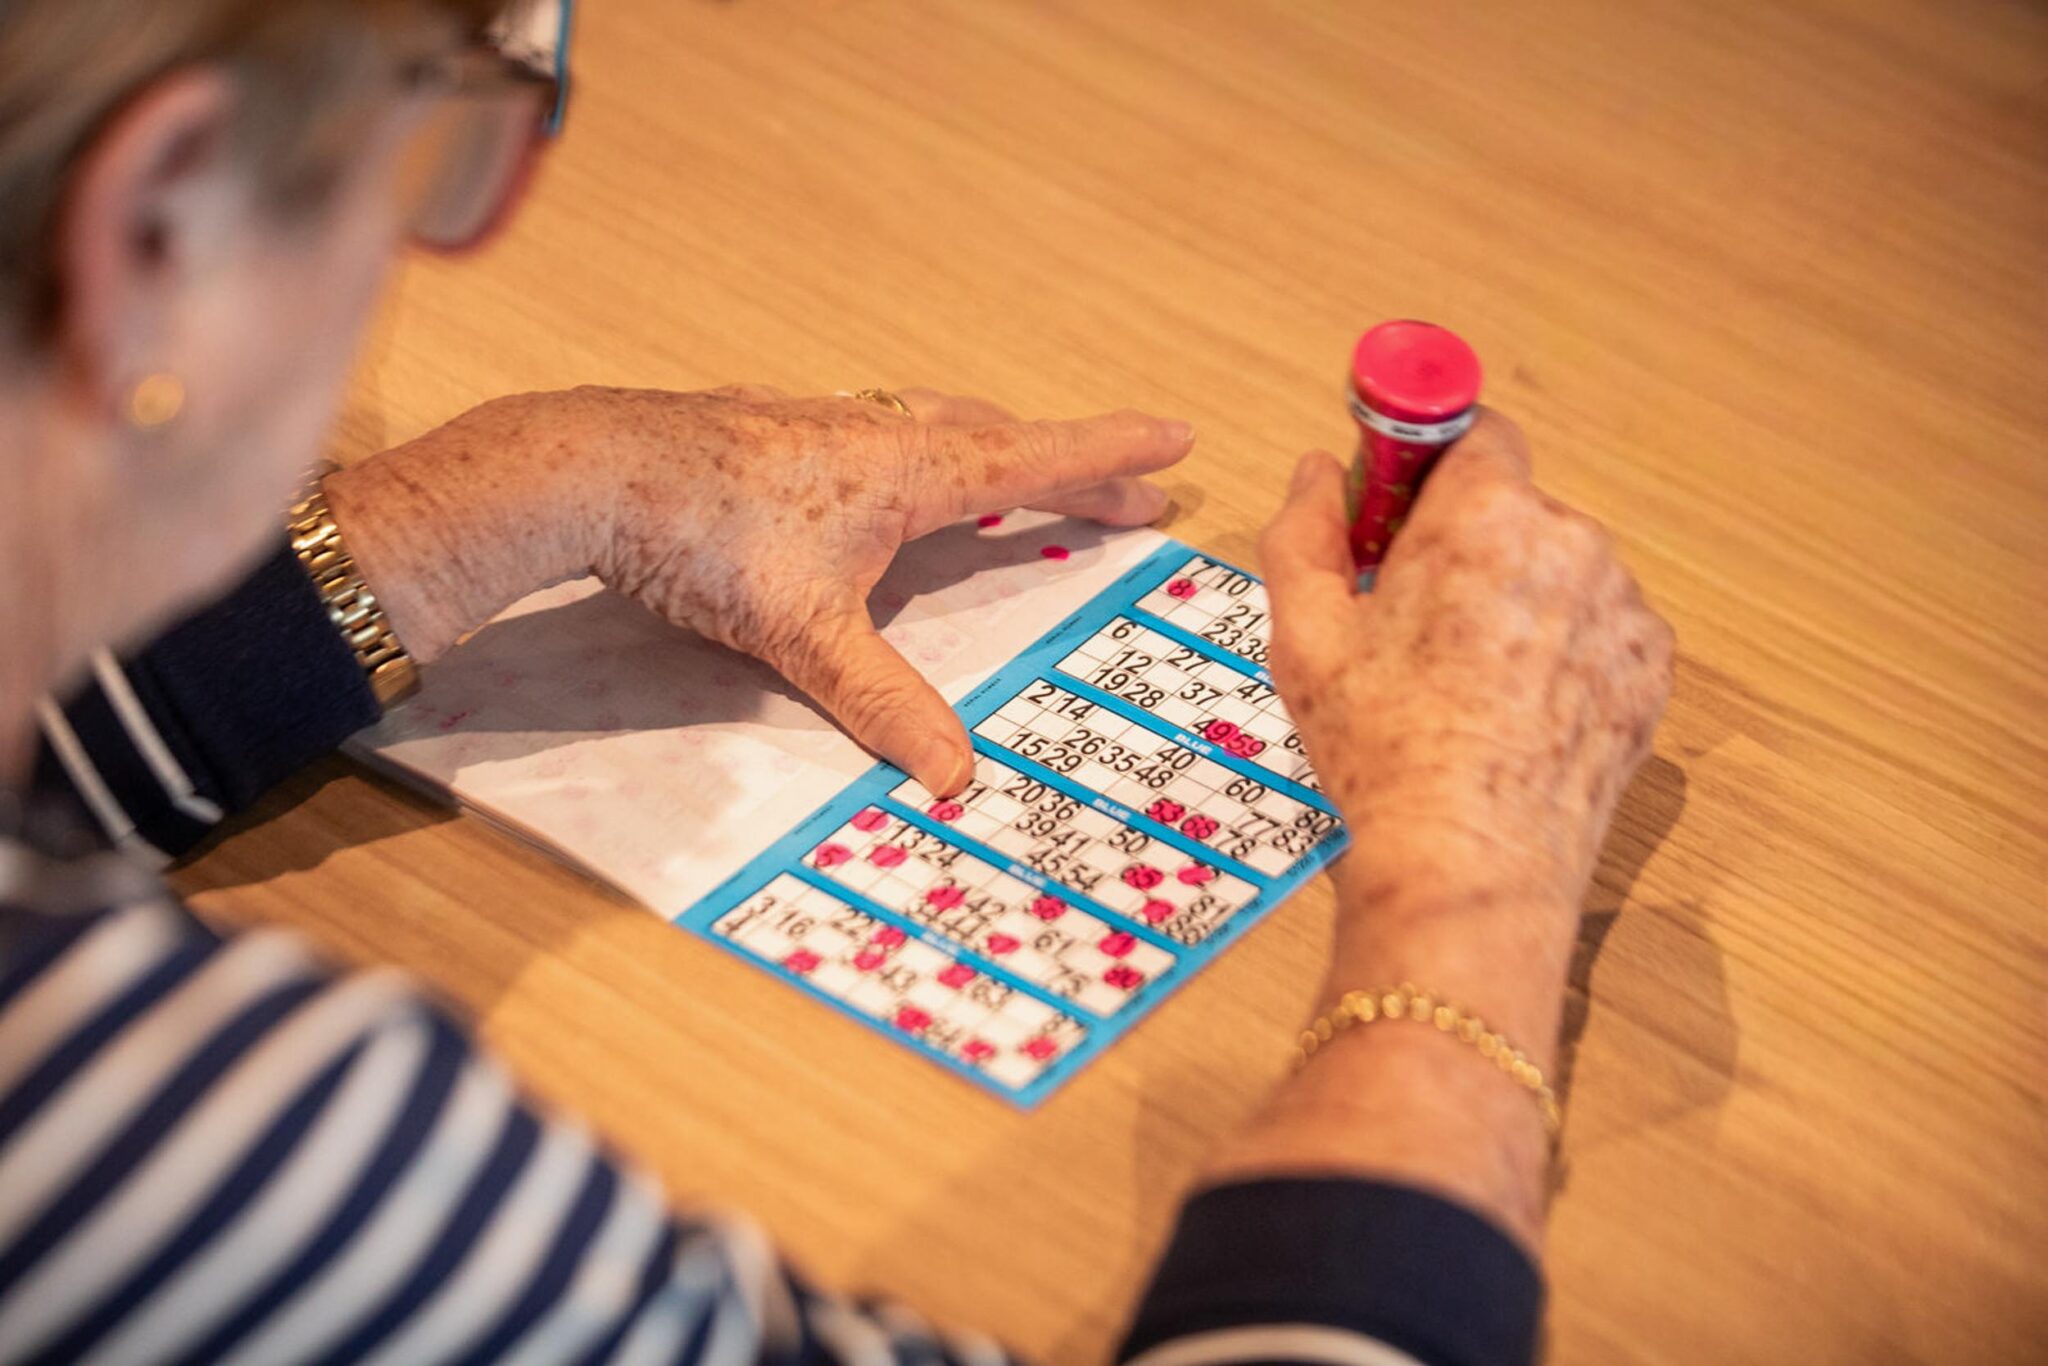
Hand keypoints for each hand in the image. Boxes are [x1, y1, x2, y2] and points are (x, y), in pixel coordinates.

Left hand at [328, 385, 1192, 794]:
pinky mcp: (763, 427)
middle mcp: (874, 435)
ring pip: (928, 424)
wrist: (591, 471)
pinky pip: (864, 430)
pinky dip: (902, 446)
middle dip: (1067, 468)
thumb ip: (883, 702)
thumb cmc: (708, 539)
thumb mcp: (806, 635)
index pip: (1036, 459)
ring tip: (1009, 470)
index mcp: (908, 472)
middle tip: (1123, 494)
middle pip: (997, 441)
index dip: (1112, 457)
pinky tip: (868, 465)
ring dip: (986, 446)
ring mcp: (816, 423)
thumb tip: (954, 774)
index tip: (1177, 441)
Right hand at [1259, 411, 1673, 928]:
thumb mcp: (1305, 634)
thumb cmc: (1381, 747)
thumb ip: (1304, 532)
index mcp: (1486, 516)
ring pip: (1557, 572)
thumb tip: (1319, 471)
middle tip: (1411, 620)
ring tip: (1464, 682)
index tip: (1394, 507)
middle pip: (1512, 510)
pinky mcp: (1650, 671)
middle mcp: (1572, 543)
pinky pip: (1597, 631)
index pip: (1473, 431)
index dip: (1427, 463)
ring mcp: (1623, 609)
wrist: (1468, 862)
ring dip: (1516, 600)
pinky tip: (1511, 710)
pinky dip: (1560, 654)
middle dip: (1465, 545)